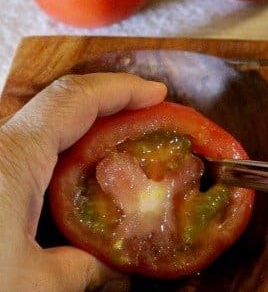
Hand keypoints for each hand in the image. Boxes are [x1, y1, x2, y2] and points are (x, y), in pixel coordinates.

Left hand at [0, 73, 166, 291]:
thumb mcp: (32, 286)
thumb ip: (80, 270)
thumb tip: (113, 271)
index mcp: (11, 159)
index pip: (75, 98)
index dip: (122, 89)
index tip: (158, 93)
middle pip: (58, 104)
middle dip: (106, 104)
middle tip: (143, 119)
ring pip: (37, 126)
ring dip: (81, 129)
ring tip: (116, 146)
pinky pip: (21, 150)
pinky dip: (56, 153)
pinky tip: (70, 180)